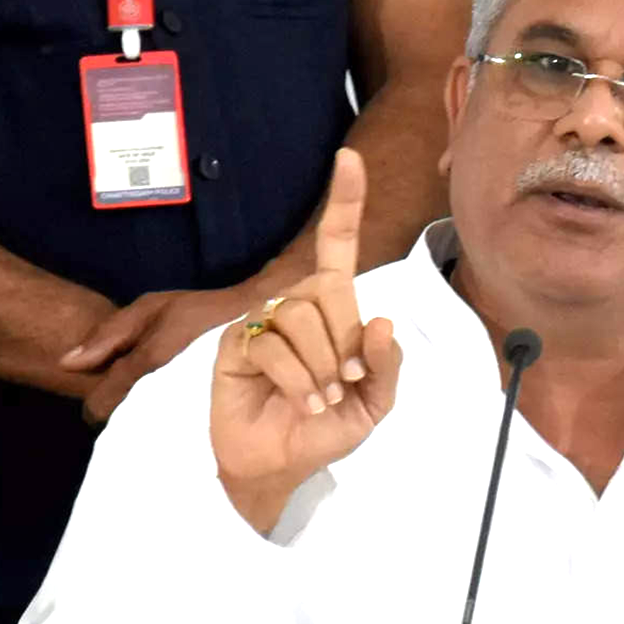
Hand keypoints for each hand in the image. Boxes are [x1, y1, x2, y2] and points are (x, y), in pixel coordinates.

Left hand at [60, 287, 251, 422]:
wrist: (262, 321)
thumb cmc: (202, 311)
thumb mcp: (153, 307)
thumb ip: (110, 334)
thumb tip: (66, 364)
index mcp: (147, 362)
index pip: (100, 405)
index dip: (95, 404)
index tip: (103, 398)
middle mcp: (163, 391)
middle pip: (122, 424)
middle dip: (120, 416)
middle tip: (132, 403)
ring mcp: (186, 409)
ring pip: (146, 433)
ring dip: (143, 424)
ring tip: (154, 411)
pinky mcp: (206, 419)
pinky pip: (172, 434)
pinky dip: (166, 429)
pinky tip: (175, 417)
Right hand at [210, 149, 401, 533]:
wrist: (285, 465)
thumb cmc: (329, 426)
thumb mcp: (376, 402)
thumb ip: (386, 364)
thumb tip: (379, 321)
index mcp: (335, 308)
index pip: (338, 245)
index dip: (344, 202)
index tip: (349, 158)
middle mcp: (299, 305)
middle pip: (327, 291)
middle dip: (343, 345)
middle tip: (345, 386)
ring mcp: (264, 321)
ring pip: (299, 316)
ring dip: (321, 367)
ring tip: (322, 398)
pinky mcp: (236, 344)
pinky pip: (271, 343)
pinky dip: (297, 379)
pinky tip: (302, 401)